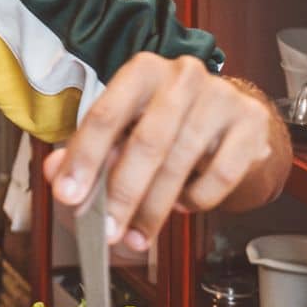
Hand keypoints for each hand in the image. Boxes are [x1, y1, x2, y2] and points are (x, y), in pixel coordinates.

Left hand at [44, 54, 286, 250]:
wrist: (227, 116)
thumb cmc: (164, 122)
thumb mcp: (121, 129)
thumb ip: (85, 149)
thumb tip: (55, 172)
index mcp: (141, 71)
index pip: (105, 115)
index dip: (84, 159)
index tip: (68, 196)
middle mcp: (183, 76)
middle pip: (146, 143)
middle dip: (123, 195)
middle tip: (107, 232)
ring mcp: (221, 97)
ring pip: (181, 164)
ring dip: (156, 209)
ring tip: (137, 235)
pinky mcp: (251, 123)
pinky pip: (221, 175)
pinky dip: (197, 199)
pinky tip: (182, 205)